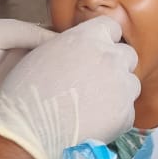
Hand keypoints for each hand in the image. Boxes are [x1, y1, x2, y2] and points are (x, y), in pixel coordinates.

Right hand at [0, 18, 139, 158]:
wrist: (29, 131)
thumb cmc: (26, 93)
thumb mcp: (43, 53)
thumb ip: (70, 45)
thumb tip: (80, 49)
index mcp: (88, 37)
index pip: (110, 27)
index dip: (103, 40)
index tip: (97, 51)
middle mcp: (110, 58)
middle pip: (127, 54)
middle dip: (115, 65)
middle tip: (96, 80)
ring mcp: (121, 86)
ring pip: (131, 83)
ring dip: (117, 90)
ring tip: (93, 104)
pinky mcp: (125, 114)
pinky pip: (127, 111)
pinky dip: (115, 116)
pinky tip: (93, 122)